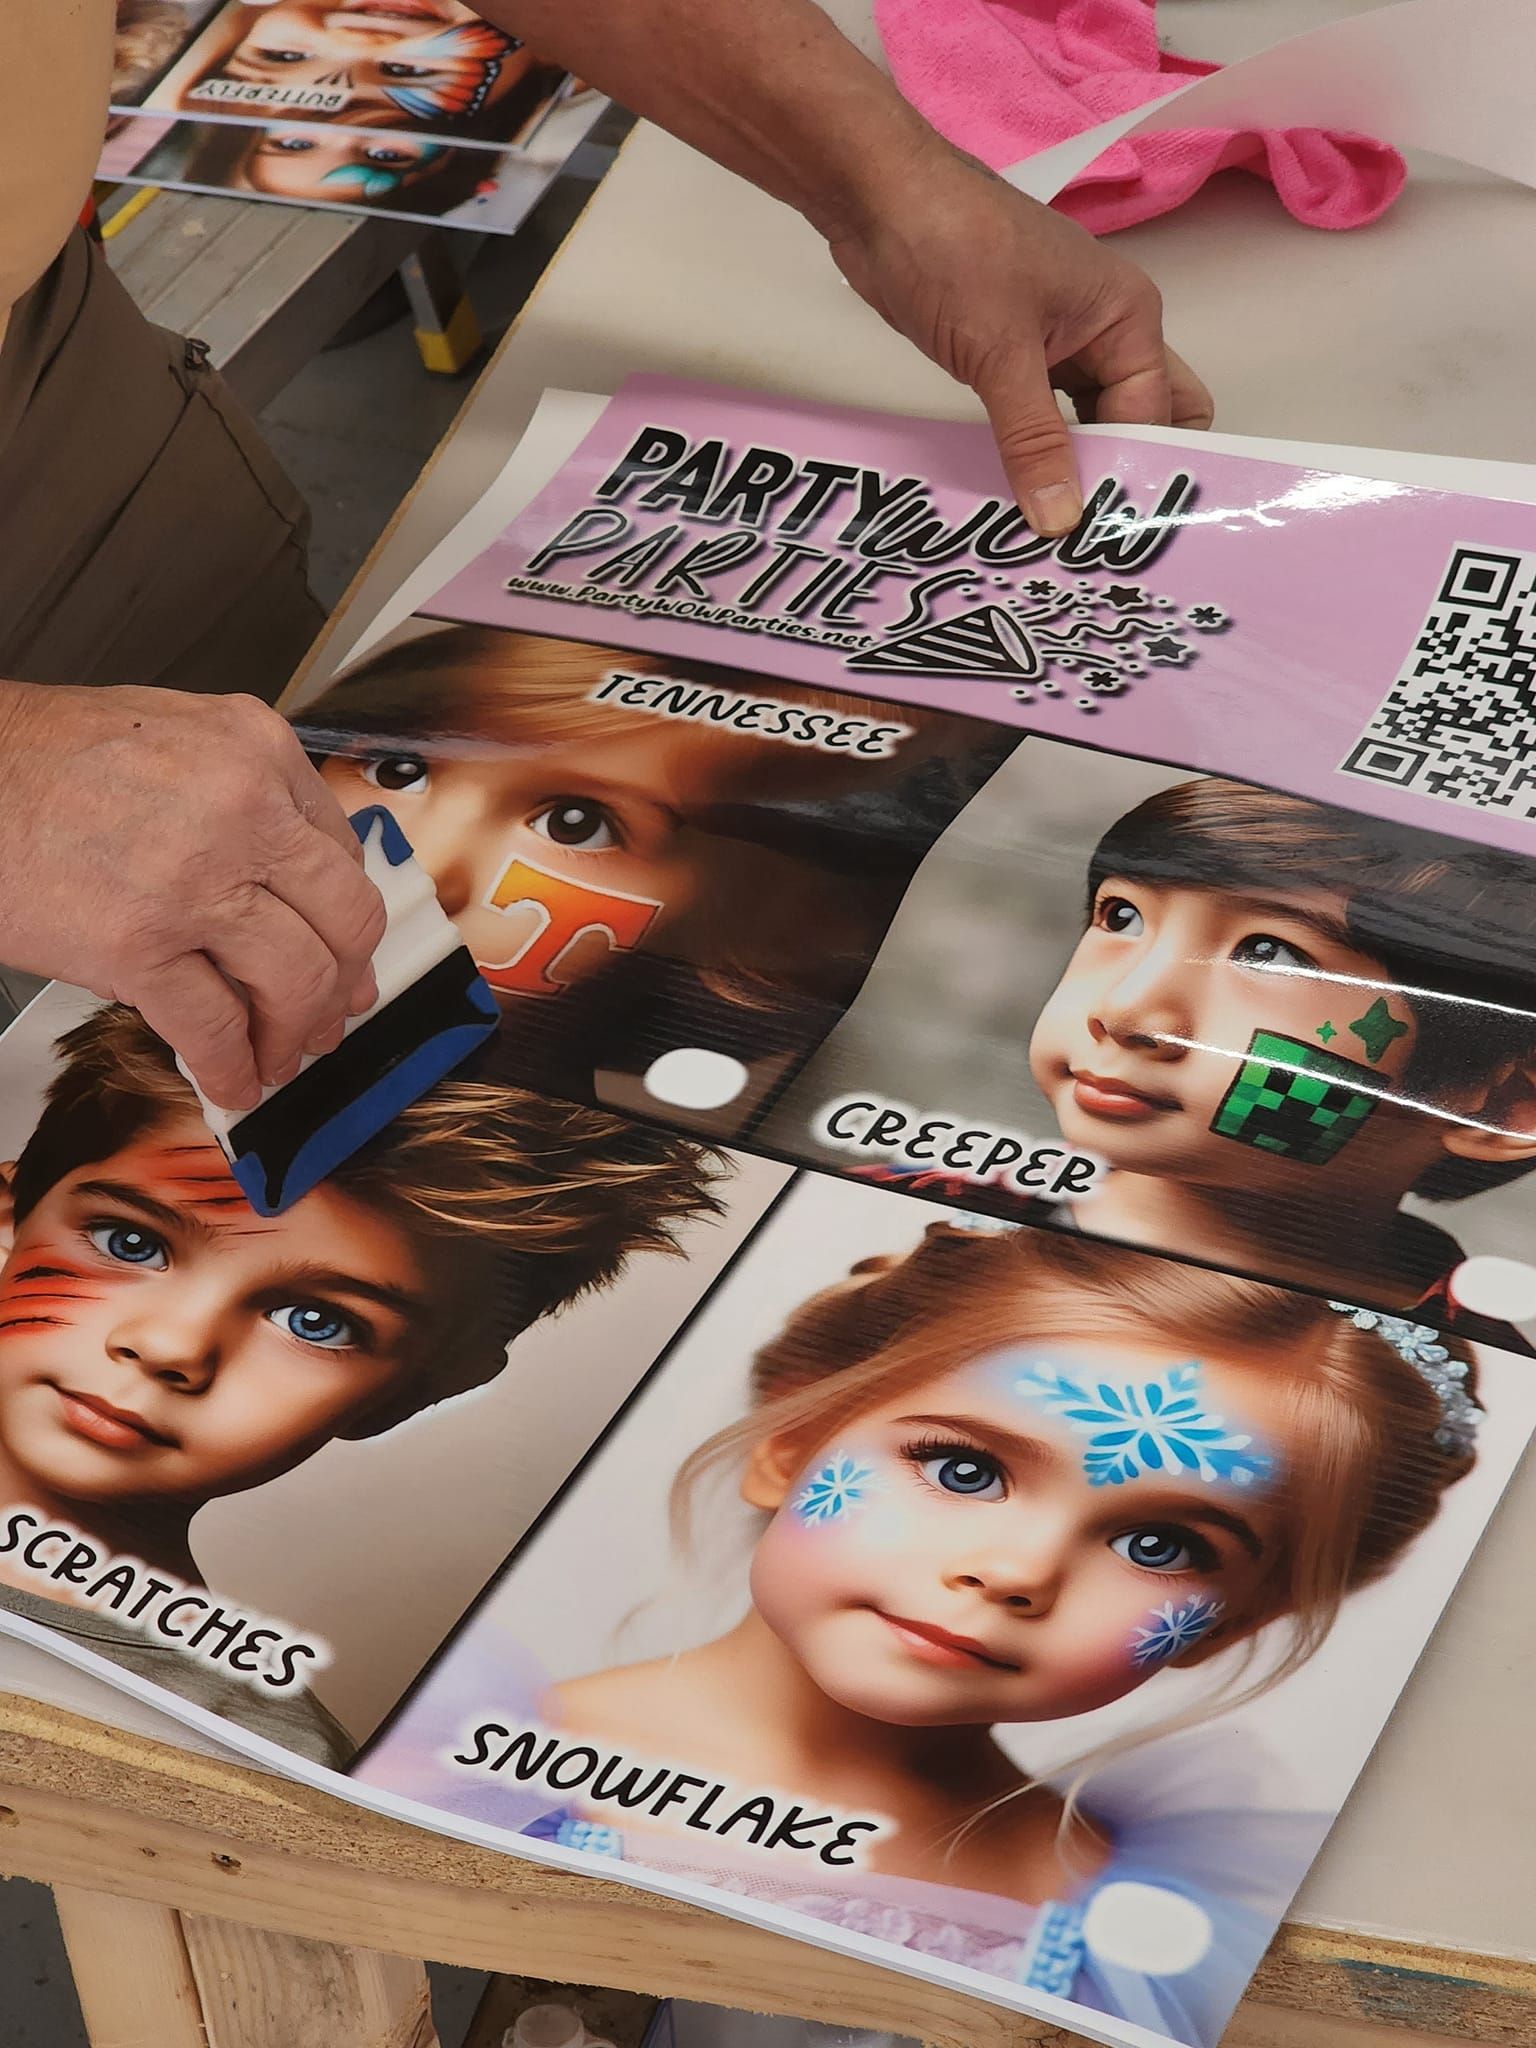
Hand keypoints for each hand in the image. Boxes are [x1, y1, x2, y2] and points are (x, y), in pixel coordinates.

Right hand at [0, 682, 386, 1110]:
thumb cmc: (44, 762)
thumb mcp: (177, 740)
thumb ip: (247, 800)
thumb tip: (300, 895)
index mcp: (258, 749)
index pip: (344, 856)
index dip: (348, 925)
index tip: (347, 960)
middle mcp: (242, 808)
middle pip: (345, 922)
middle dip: (341, 987)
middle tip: (326, 1019)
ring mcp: (194, 879)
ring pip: (297, 981)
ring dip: (293, 1036)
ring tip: (277, 1057)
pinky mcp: (137, 943)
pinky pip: (215, 1027)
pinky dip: (231, 1069)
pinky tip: (230, 1082)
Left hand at [827, 141, 1212, 535]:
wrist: (879, 199)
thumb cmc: (954, 250)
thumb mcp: (1000, 354)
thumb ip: (1033, 441)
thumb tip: (1061, 521)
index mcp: (1129, 317)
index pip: (1153, 417)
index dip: (1129, 472)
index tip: (1100, 534)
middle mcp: (1108, 331)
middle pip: (1144, 417)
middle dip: (1124, 471)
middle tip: (1095, 536)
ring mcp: (1063, 343)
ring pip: (1092, 423)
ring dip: (1078, 469)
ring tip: (1059, 533)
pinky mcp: (1017, 356)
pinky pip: (1045, 418)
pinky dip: (1040, 454)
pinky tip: (1023, 496)